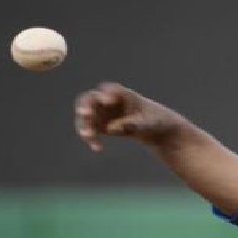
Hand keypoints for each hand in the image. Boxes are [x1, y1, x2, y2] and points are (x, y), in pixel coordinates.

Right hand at [74, 82, 191, 151]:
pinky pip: (88, 130)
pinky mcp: (98, 124)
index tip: (107, 101)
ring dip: (84, 125)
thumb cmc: (153, 120)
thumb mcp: (148, 123)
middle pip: (90, 99)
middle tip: (85, 114)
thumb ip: (132, 124)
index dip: (106, 93)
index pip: (110, 90)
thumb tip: (111, 128)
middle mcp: (107, 99)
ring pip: (85, 116)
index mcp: (122, 94)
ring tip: (89, 136)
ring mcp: (101, 111)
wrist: (152, 128)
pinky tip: (98, 148)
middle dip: (86, 106)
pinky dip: (90, 138)